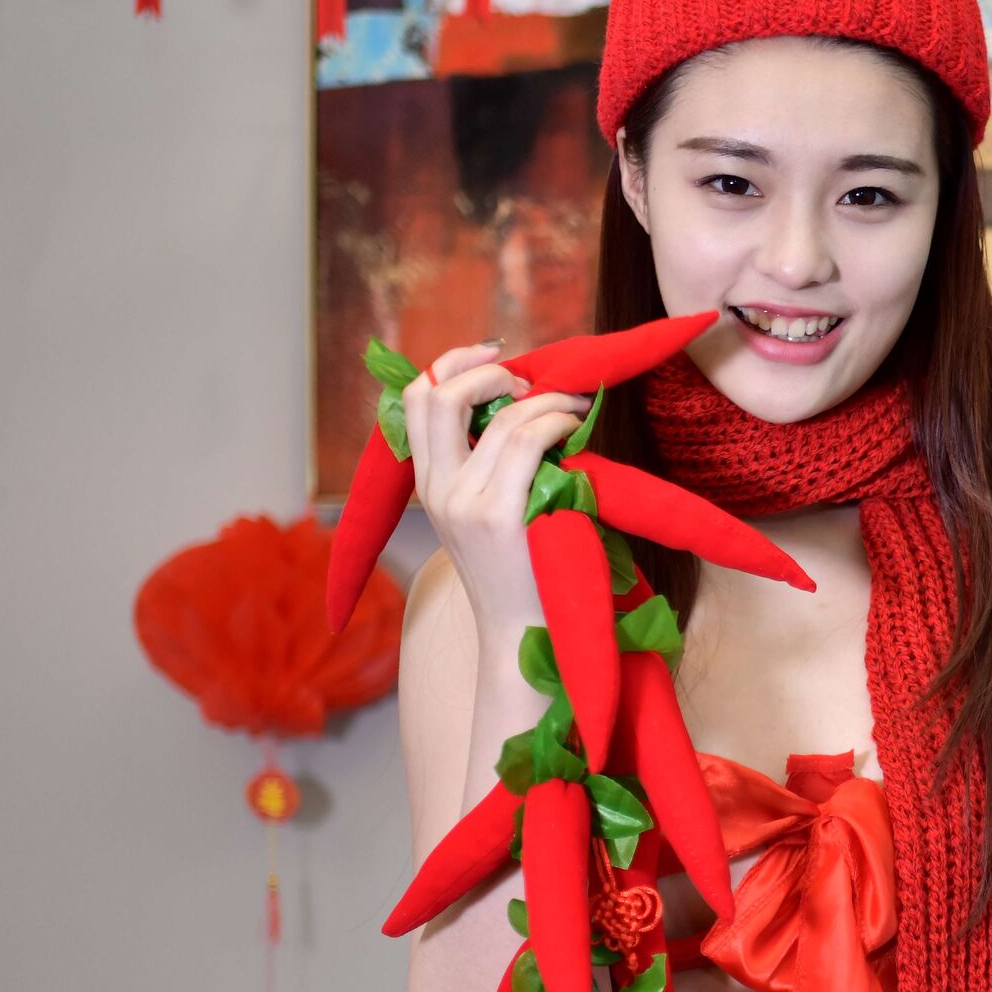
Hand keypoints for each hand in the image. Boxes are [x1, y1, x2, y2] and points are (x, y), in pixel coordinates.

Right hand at [400, 340, 592, 647]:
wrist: (525, 637)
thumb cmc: (524, 571)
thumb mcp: (487, 513)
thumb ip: (489, 464)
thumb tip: (521, 402)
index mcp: (429, 484)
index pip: (416, 399)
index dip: (451, 363)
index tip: (493, 355)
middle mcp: (437, 490)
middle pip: (437, 394)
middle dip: (486, 369)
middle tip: (529, 381)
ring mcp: (464, 503)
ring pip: (500, 417)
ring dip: (544, 398)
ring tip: (573, 407)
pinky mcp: (499, 516)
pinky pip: (526, 442)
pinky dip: (555, 420)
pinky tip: (575, 427)